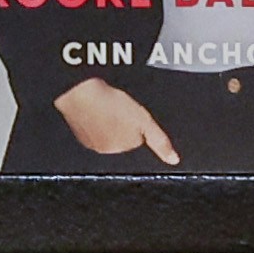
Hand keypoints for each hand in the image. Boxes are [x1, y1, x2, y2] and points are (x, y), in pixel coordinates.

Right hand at [54, 77, 178, 164]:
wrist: (81, 93)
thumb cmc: (110, 103)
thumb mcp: (144, 121)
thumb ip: (159, 141)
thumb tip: (173, 159)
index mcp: (123, 147)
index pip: (138, 139)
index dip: (137, 123)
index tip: (131, 112)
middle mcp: (107, 150)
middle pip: (123, 137)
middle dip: (123, 125)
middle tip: (118, 108)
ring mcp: (92, 142)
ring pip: (108, 132)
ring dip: (109, 122)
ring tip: (106, 107)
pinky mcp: (80, 133)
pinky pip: (92, 128)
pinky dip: (95, 120)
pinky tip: (95, 108)